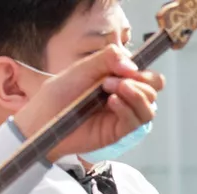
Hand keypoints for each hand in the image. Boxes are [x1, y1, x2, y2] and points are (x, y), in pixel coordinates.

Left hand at [15, 46, 165, 161]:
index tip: (124, 68)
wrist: (43, 121)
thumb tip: (132, 65)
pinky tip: (112, 102)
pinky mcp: (119, 130)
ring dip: (135, 94)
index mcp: (117, 79)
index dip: (142, 70)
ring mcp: (123, 114)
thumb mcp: (81, 69)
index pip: (145, 73)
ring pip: (150, 105)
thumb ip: (105, 59)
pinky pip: (137, 120)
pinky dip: (127, 108)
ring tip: (110, 91)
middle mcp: (124, 96)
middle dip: (141, 82)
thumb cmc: (57, 95)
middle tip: (115, 81)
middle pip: (153, 88)